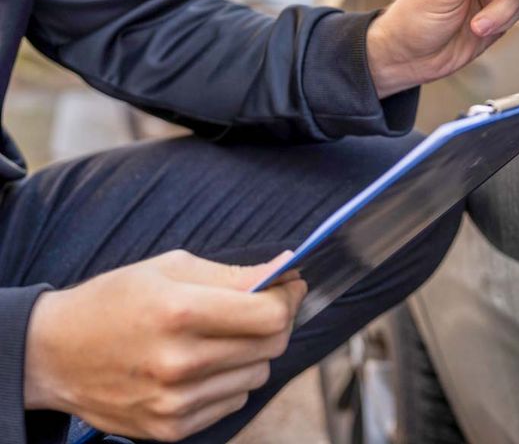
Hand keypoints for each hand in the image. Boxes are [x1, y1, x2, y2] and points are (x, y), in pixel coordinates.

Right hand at [24, 250, 305, 440]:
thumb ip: (233, 273)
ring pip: (257, 374)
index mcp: (180, 312)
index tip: (289, 286)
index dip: (288, 297)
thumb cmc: (114, 301)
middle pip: (272, 345)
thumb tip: (285, 271)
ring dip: (253, 352)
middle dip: (277, 320)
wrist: (54, 355)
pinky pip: (233, 401)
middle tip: (263, 305)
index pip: (270, 314)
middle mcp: (180, 361)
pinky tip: (204, 363)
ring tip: (223, 335)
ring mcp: (175, 401)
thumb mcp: (169, 267)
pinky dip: (230, 380)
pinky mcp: (170, 428)